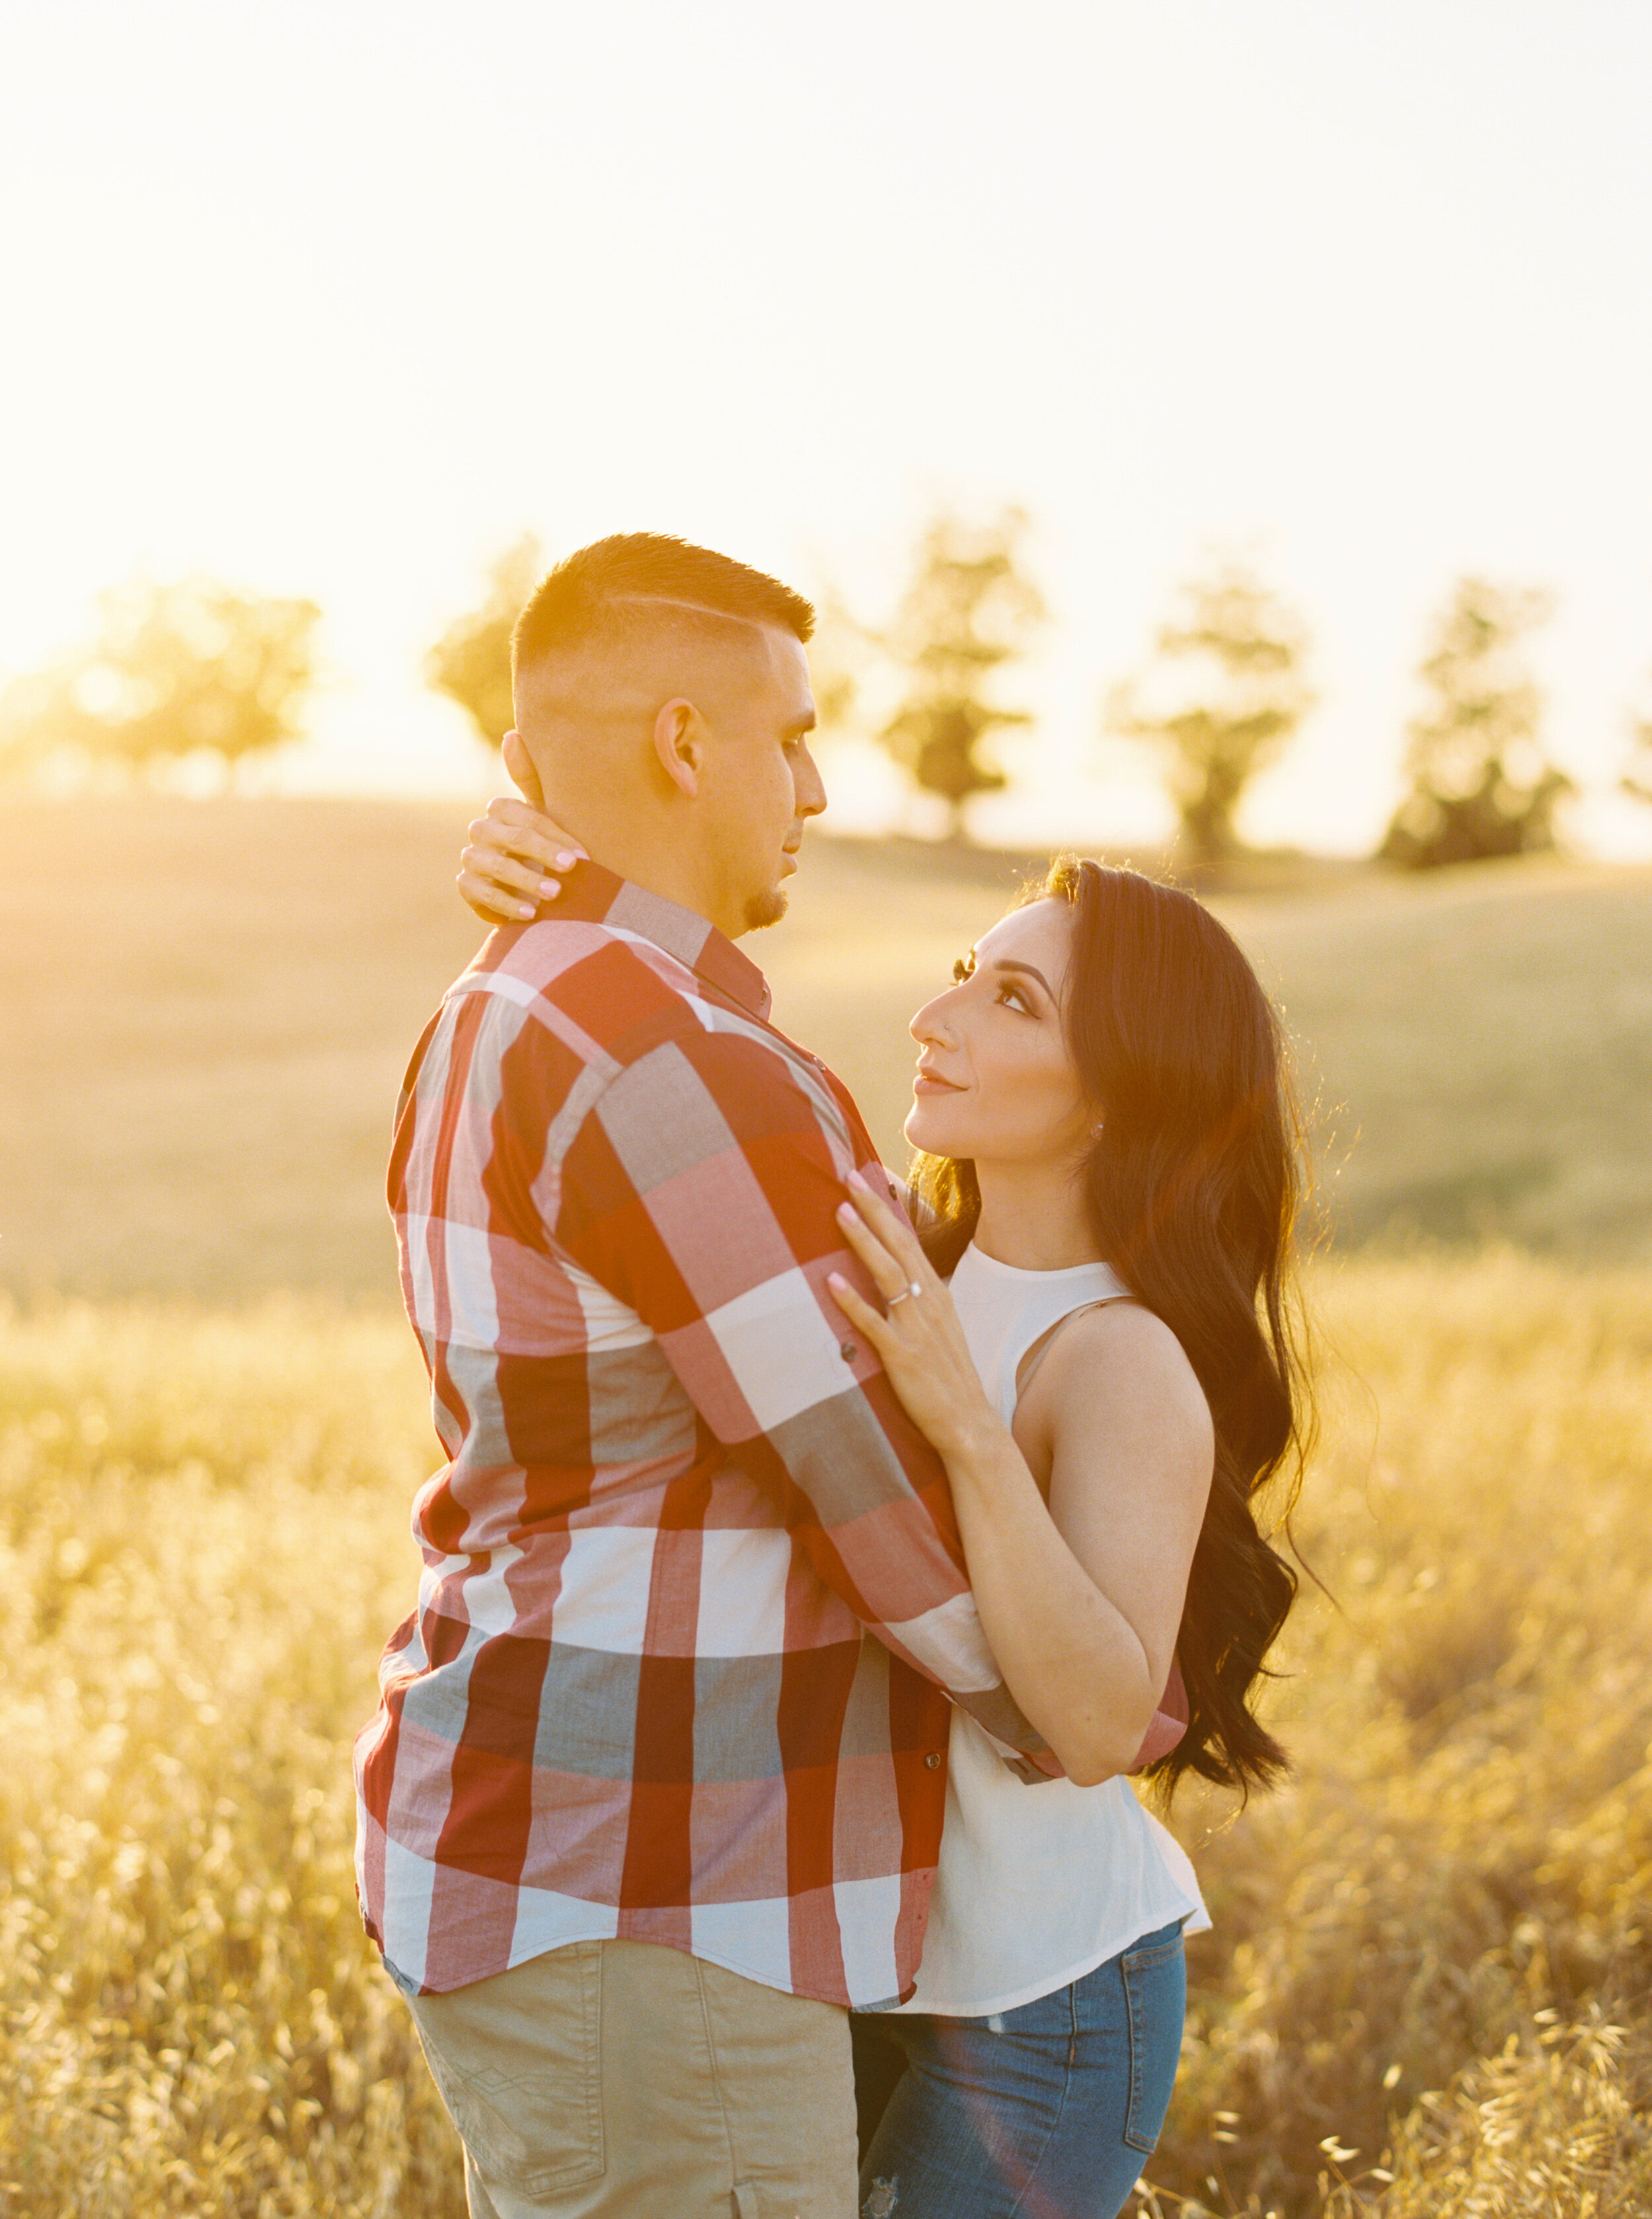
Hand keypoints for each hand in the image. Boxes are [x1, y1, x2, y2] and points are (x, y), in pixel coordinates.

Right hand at [456, 731, 587, 923]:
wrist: (533, 888)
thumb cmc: (546, 846)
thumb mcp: (547, 815)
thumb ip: (532, 779)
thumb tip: (511, 734)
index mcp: (501, 808)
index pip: (525, 817)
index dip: (554, 836)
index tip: (582, 857)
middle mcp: (481, 829)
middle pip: (509, 839)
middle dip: (542, 855)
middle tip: (571, 871)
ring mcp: (471, 858)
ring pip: (494, 866)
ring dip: (525, 880)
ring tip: (554, 895)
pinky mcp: (466, 886)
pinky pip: (480, 893)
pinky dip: (505, 904)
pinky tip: (531, 914)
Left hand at [827, 1170, 1001, 1463]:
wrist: (969, 1423)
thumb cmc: (948, 1377)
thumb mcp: (938, 1329)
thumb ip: (915, 1300)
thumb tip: (890, 1276)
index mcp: (936, 1294)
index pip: (909, 1241)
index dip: (887, 1210)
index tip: (866, 1180)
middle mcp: (928, 1303)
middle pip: (898, 1246)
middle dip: (873, 1210)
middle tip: (848, 1178)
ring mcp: (916, 1328)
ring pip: (887, 1274)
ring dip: (863, 1242)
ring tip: (840, 1213)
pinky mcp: (903, 1356)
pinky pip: (874, 1323)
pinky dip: (853, 1301)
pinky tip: (831, 1282)